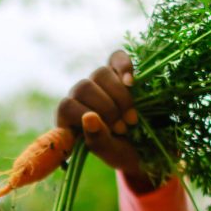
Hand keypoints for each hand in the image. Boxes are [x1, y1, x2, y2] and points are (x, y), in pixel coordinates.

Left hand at [56, 50, 156, 193]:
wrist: (143, 147)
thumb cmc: (120, 153)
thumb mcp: (109, 153)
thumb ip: (97, 139)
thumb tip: (89, 116)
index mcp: (68, 118)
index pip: (67, 106)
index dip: (88, 116)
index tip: (112, 131)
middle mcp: (79, 97)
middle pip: (84, 87)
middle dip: (108, 109)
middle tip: (123, 129)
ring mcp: (97, 82)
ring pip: (101, 73)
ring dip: (120, 96)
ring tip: (132, 119)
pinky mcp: (117, 72)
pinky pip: (116, 58)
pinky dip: (125, 67)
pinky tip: (131, 83)